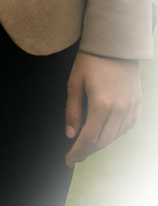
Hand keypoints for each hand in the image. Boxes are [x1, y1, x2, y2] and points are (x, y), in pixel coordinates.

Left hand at [64, 51, 141, 165]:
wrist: (114, 45)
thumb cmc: (88, 62)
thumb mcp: (73, 84)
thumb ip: (72, 111)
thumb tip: (70, 136)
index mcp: (101, 105)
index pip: (88, 138)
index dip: (77, 152)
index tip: (67, 160)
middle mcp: (120, 109)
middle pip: (103, 141)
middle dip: (87, 151)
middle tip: (74, 156)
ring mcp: (131, 106)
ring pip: (116, 135)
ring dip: (101, 143)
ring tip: (86, 146)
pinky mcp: (137, 103)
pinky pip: (127, 126)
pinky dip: (115, 133)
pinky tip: (104, 133)